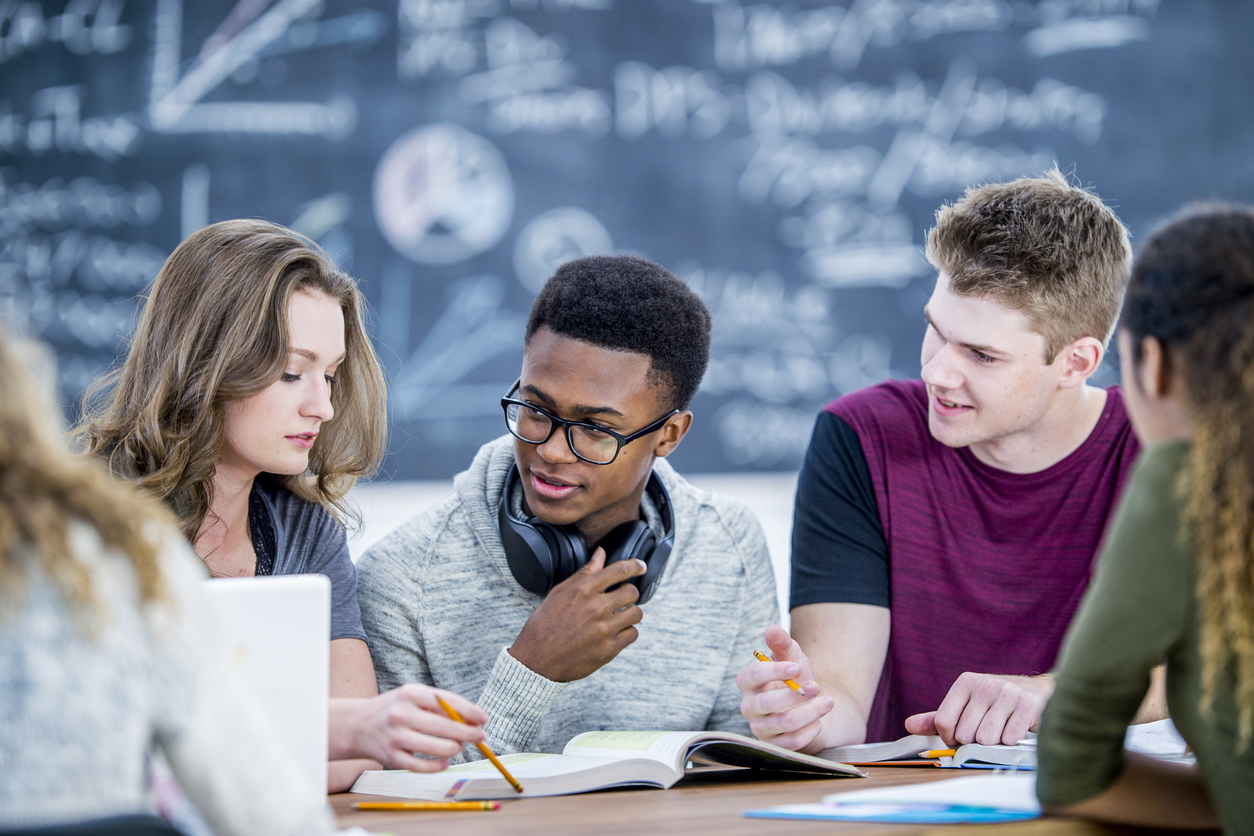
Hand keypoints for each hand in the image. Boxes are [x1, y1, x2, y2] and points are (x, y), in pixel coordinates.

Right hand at [331, 684, 488, 771]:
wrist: (357, 725)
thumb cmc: (394, 709)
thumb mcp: (413, 697)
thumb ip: (439, 705)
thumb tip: (471, 719)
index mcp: (409, 693)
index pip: (445, 701)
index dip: (469, 711)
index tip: (484, 718)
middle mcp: (400, 714)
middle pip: (442, 726)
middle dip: (467, 733)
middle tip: (480, 736)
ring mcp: (394, 737)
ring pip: (433, 747)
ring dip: (453, 749)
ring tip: (460, 747)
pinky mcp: (390, 757)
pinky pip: (420, 766)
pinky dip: (437, 765)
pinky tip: (445, 760)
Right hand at [508, 547, 645, 681]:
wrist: (536, 660)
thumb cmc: (544, 625)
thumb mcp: (558, 593)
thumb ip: (584, 573)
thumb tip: (600, 554)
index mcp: (583, 590)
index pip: (619, 571)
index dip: (634, 565)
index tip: (640, 566)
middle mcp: (596, 608)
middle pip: (632, 592)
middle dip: (629, 592)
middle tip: (621, 598)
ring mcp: (604, 630)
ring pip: (636, 614)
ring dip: (630, 613)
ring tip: (619, 616)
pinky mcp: (609, 649)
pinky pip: (633, 634)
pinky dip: (626, 632)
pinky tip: (615, 632)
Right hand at [735, 624, 833, 752]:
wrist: (808, 706)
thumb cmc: (796, 679)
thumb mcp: (792, 658)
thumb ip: (782, 643)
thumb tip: (772, 629)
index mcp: (748, 682)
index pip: (753, 676)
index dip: (775, 672)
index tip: (798, 668)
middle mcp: (749, 706)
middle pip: (765, 703)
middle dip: (794, 695)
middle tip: (817, 687)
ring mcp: (760, 728)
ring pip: (782, 724)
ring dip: (809, 713)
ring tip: (828, 702)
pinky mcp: (774, 745)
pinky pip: (791, 742)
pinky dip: (809, 731)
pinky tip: (819, 721)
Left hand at [904, 672, 1053, 745]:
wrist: (1039, 692)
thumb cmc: (996, 704)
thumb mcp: (966, 706)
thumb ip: (938, 718)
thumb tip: (908, 725)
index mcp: (965, 682)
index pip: (943, 722)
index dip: (950, 738)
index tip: (961, 737)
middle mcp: (985, 684)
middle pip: (965, 735)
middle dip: (974, 742)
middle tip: (987, 732)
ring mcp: (1008, 693)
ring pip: (986, 739)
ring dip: (994, 743)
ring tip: (1002, 729)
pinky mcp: (1029, 706)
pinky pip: (1009, 739)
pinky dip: (1011, 742)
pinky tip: (1016, 730)